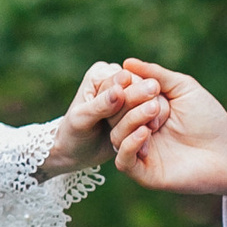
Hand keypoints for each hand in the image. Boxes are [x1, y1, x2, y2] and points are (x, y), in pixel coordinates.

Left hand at [39, 61, 166, 178]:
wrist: (75, 152)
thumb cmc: (73, 133)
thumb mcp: (82, 119)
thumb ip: (101, 105)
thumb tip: (119, 90)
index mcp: (100, 74)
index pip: (123, 79)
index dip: (134, 93)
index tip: (143, 104)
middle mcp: (116, 81)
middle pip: (138, 88)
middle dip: (143, 106)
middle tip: (153, 118)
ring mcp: (127, 96)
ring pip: (147, 102)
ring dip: (148, 117)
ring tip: (152, 129)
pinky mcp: (136, 112)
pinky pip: (148, 116)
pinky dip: (149, 126)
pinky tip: (150, 135)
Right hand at [109, 59, 226, 194]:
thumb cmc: (208, 118)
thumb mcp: (183, 88)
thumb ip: (156, 75)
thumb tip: (127, 62)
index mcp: (142, 109)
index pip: (118, 95)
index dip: (123, 86)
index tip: (135, 78)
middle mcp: (136, 129)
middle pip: (113, 113)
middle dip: (130, 101)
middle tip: (154, 97)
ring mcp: (139, 152)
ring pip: (116, 134)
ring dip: (132, 119)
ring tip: (155, 111)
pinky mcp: (144, 173)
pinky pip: (123, 160)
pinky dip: (129, 144)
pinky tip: (146, 132)